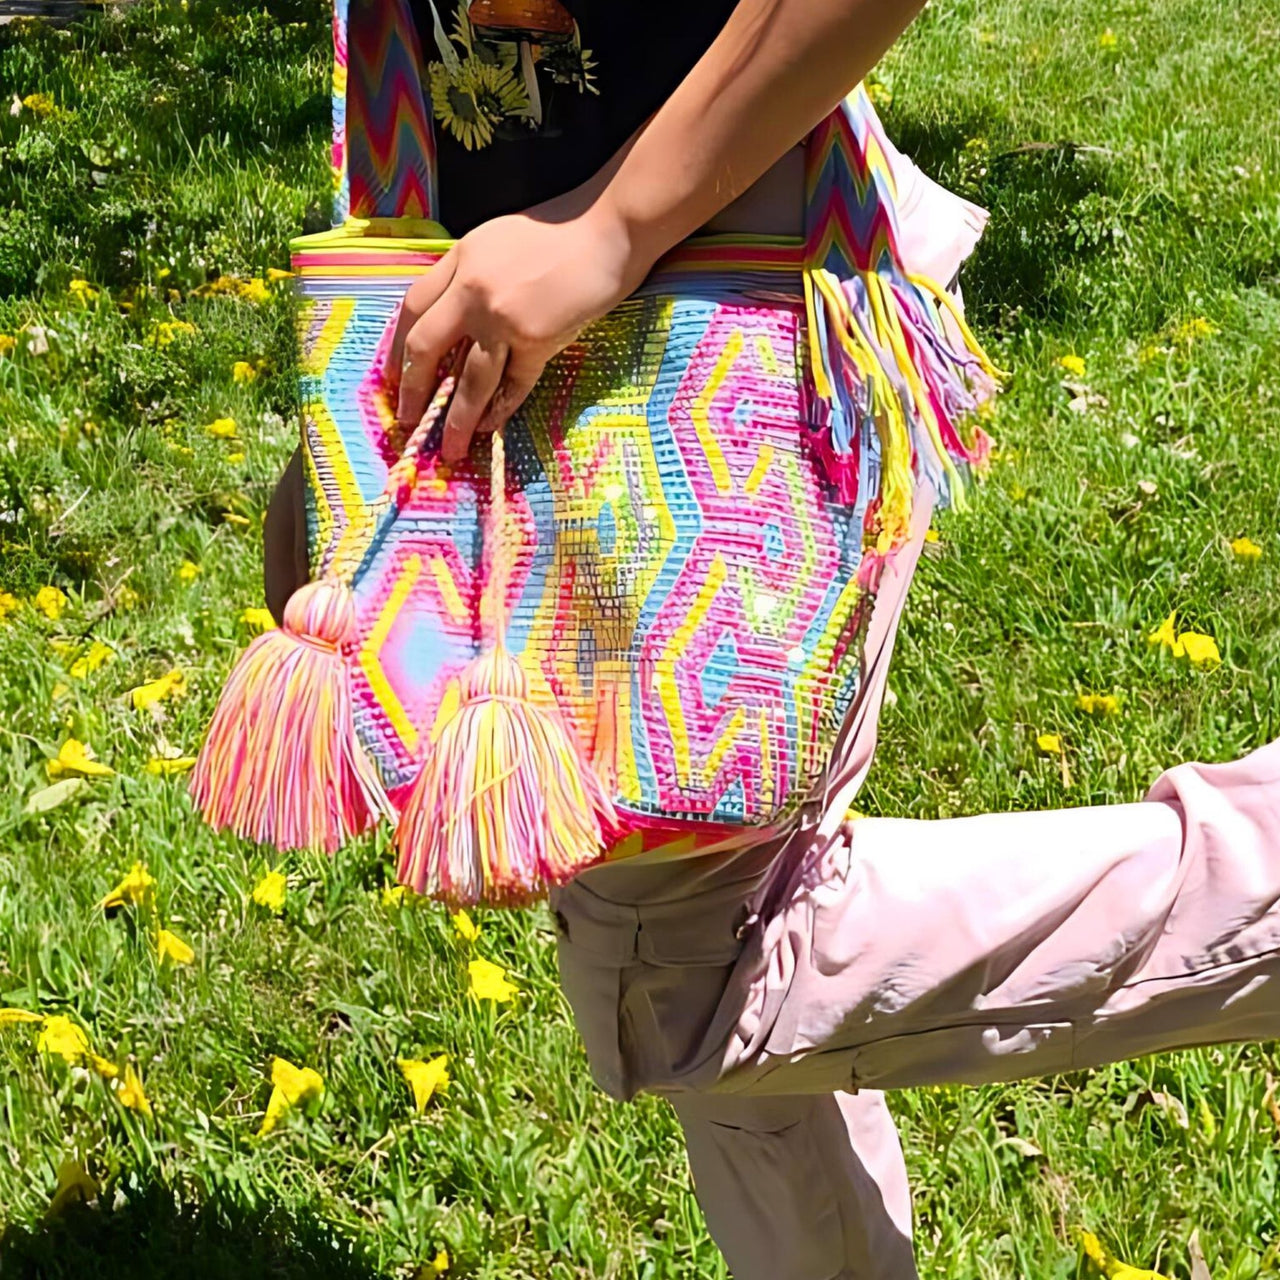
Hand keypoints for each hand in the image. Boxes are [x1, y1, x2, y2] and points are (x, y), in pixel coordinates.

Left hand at [389, 199, 639, 463]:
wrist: (610, 228)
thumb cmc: (561, 228)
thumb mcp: (498, 239)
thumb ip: (470, 273)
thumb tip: (452, 316)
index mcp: (461, 259)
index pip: (412, 308)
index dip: (397, 348)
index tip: (394, 378)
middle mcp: (473, 291)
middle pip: (426, 347)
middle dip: (414, 389)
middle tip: (409, 420)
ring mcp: (504, 319)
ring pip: (469, 380)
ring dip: (457, 420)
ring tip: (450, 448)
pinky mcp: (538, 341)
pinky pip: (513, 385)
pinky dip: (501, 409)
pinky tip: (490, 427)